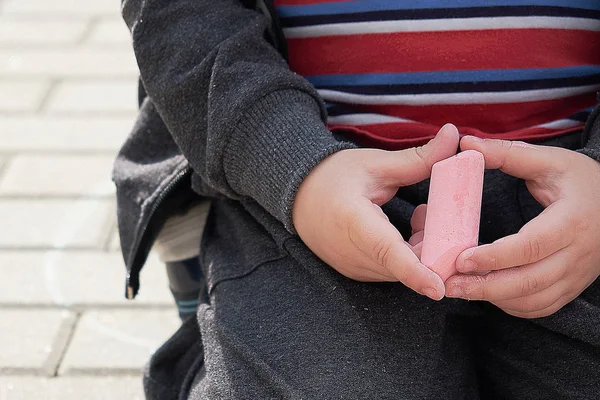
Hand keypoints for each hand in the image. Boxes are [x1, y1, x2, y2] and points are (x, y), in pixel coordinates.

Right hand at [292, 124, 458, 300]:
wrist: (298, 196)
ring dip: (421, 250)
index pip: (388, 251)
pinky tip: (403, 231)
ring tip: (418, 217)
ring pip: (402, 271)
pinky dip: (407, 256)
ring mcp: (353, 267)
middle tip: (431, 212)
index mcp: (353, 220)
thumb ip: (418, 157)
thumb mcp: (375, 163)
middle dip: (432, 245)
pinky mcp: (356, 273)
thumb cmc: (333, 176)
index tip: (438, 288)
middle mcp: (351, 252)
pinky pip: (392, 272)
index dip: (415, 271)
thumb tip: (453, 134)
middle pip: (405, 263)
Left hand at [445, 137, 599, 317]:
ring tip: (460, 289)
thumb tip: (465, 144)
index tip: (460, 259)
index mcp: (572, 221)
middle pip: (529, 281)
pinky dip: (513, 306)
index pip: (531, 246)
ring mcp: (577, 274)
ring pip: (534, 300)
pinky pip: (542, 307)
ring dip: (494, 299)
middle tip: (449, 284)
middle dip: (485, 287)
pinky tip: (488, 294)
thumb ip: (506, 154)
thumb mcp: (548, 161)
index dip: (494, 257)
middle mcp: (578, 254)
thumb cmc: (581, 180)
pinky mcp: (572, 286)